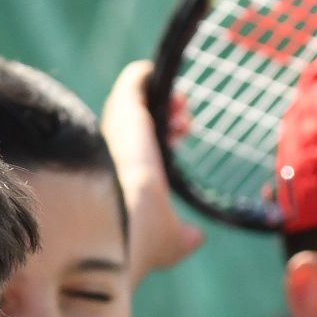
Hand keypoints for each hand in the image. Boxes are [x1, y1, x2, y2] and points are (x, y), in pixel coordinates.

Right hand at [103, 59, 203, 277]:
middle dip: (166, 120)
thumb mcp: (170, 242)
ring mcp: (120, 128)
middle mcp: (118, 151)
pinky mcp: (127, 108)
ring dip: (164, 99)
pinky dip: (149, 75)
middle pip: (140, 124)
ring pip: (140, 101)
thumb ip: (183, 239)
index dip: (164, 143)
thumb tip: (198, 239)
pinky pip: (137, 80)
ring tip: (184, 105)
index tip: (182, 141)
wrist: (126, 219)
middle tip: (185, 124)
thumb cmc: (144, 236)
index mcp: (126, 179)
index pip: (141, 152)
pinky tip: (163, 75)